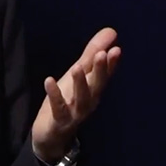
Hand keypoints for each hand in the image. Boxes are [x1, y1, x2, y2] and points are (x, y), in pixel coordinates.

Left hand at [31, 27, 120, 162]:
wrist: (53, 135)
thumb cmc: (67, 100)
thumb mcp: (78, 74)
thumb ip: (92, 54)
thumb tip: (111, 31)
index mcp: (94, 89)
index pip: (105, 75)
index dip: (111, 64)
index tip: (117, 49)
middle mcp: (88, 101)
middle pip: (97, 85)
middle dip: (100, 70)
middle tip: (103, 54)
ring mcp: (75, 112)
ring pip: (81, 98)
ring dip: (80, 83)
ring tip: (77, 67)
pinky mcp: (59, 119)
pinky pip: (58, 107)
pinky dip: (54, 95)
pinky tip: (49, 80)